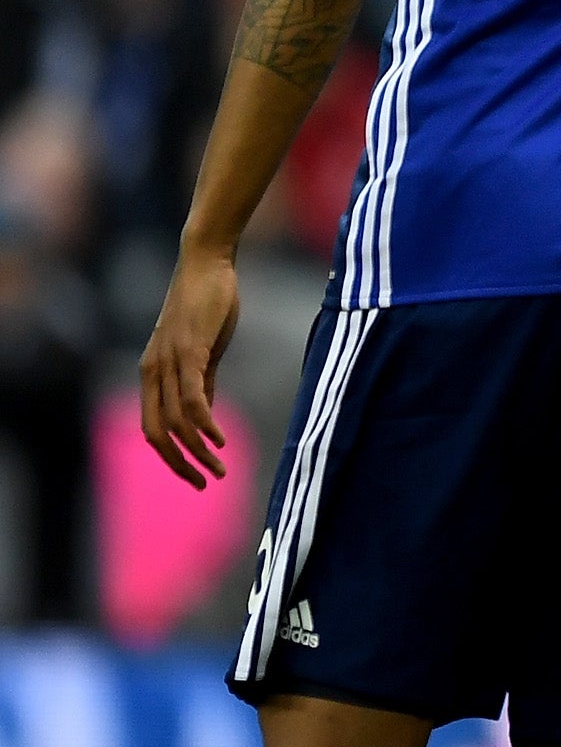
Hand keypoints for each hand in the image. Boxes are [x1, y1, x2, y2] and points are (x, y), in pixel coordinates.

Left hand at [141, 246, 238, 488]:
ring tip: (220, 467)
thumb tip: (205, 413)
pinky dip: (204, 423)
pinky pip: (193, 397)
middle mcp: (153, 371)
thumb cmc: (207, 302)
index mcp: (153, 373)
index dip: (172, 457)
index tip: (196, 474)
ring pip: (176, 421)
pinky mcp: (190, 351)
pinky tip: (219, 438)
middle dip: (180, 464)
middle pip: (158, 433)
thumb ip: (201, 380)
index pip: (153, 428)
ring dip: (198, 450)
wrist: (207, 263)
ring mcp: (169, 362)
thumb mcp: (202, 349)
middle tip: (205, 483)